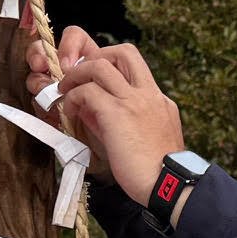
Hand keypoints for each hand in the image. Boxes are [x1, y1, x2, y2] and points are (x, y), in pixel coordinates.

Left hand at [34, 26, 184, 190]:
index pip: (134, 67)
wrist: (170, 186)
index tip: (95, 82)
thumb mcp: (147, 138)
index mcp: (158, 100)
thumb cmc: (157, 172)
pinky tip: (70, 111)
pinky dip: (74, 97)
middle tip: (79, 77)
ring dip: (77, 74)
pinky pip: (88, 92)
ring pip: (100, 65)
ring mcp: (134, 101)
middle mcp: (149, 93)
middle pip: (123, 52)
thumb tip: (95, 111)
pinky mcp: (117, 113)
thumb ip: (125, 120)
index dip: (111, 67)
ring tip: (66, 90)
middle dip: (96, 57)